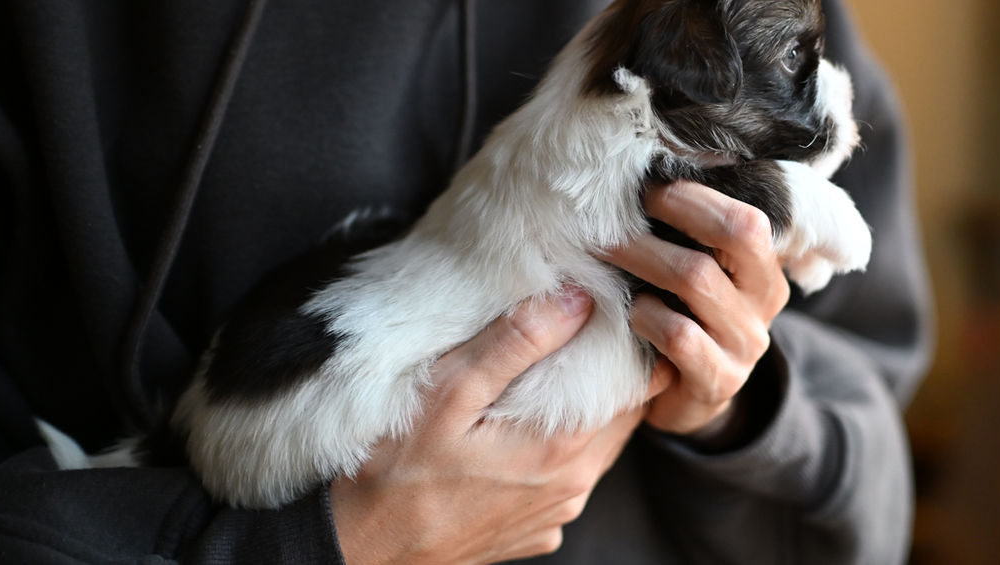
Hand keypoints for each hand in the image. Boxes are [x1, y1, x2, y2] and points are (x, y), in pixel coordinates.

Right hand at [331, 287, 665, 564]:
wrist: (358, 550)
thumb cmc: (393, 470)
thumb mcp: (448, 392)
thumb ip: (515, 344)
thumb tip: (577, 299)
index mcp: (563, 449)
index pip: (641, 388)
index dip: (635, 348)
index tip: (616, 317)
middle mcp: (573, 488)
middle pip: (623, 417)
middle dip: (612, 376)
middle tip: (583, 335)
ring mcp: (557, 515)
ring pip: (597, 449)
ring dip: (584, 414)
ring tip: (550, 377)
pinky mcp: (536, 532)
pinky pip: (567, 480)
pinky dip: (558, 452)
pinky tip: (518, 431)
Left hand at [602, 181, 789, 439]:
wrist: (687, 399)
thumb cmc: (683, 320)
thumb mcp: (697, 277)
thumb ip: (688, 238)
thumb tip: (641, 177)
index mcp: (764, 268)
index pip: (748, 216)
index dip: (696, 196)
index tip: (646, 186)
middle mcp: (765, 300)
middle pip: (737, 233)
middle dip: (676, 211)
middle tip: (621, 212)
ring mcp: (745, 343)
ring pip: (698, 279)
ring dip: (643, 257)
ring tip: (605, 251)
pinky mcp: (719, 380)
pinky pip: (680, 334)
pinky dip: (646, 314)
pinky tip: (628, 311)